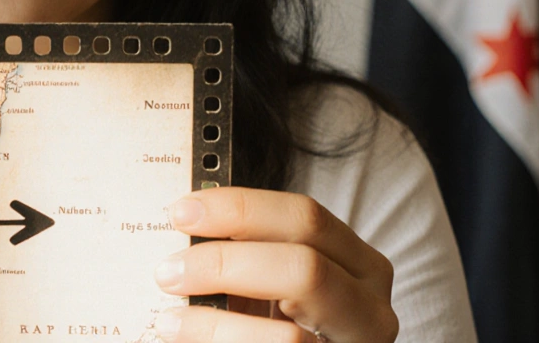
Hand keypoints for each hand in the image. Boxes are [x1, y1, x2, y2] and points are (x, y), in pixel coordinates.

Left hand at [152, 187, 397, 342]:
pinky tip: (189, 340)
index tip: (182, 211)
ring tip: (171, 321)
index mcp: (359, 263)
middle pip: (302, 266)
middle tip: (169, 271)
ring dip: (218, 326)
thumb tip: (181, 233)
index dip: (241, 208)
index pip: (305, 217)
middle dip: (225, 265)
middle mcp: (370, 305)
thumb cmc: (280, 327)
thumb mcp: (273, 286)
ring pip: (291, 336)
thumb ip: (246, 257)